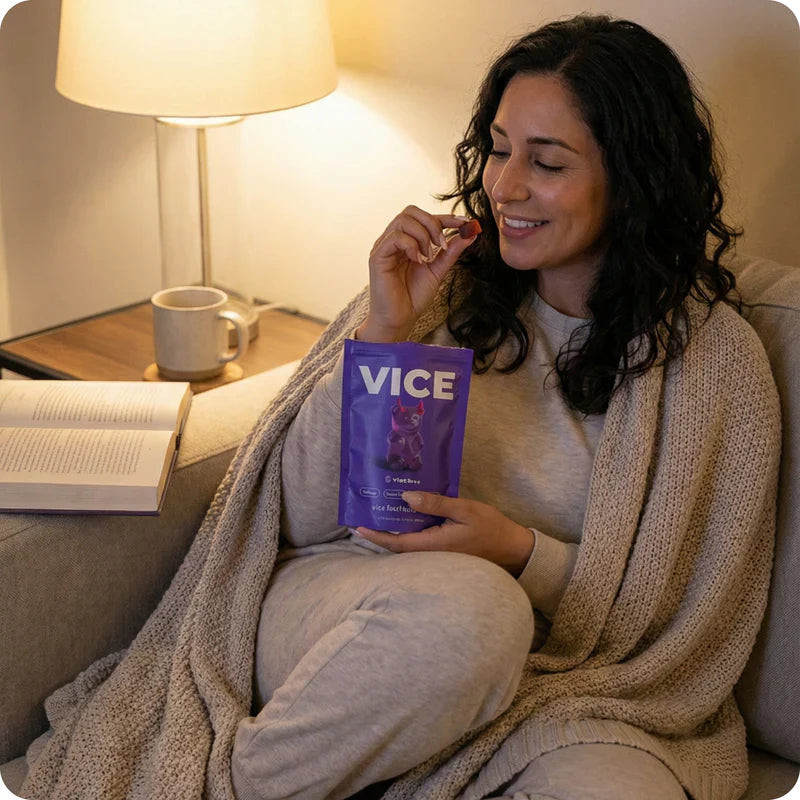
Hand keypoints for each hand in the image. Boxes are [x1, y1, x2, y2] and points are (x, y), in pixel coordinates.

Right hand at [357, 206, 479, 342]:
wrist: (400, 319)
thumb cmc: (414, 297)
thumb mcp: (438, 270)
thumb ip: (451, 251)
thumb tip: (470, 232)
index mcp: (407, 241)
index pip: (424, 218)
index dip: (445, 217)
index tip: (465, 223)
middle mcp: (393, 240)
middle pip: (411, 211)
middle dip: (432, 223)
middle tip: (443, 244)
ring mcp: (384, 247)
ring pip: (403, 221)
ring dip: (422, 235)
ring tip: (429, 256)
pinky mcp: (377, 257)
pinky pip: (395, 238)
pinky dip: (411, 245)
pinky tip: (418, 260)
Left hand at [357, 492, 534, 575]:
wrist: (514, 550)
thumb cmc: (491, 528)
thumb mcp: (465, 509)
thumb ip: (436, 504)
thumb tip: (406, 498)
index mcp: (434, 544)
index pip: (397, 543)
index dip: (375, 535)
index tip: (357, 525)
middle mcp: (432, 553)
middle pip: (398, 545)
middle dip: (379, 531)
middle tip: (364, 512)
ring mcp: (438, 554)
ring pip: (409, 544)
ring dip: (393, 529)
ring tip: (379, 510)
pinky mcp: (444, 550)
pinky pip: (420, 542)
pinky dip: (409, 529)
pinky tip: (407, 515)